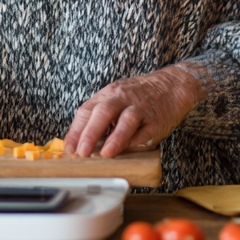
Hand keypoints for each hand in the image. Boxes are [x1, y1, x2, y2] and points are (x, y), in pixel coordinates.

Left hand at [64, 64, 206, 158]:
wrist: (171, 86)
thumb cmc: (138, 96)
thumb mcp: (115, 98)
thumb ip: (99, 117)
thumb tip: (79, 142)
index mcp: (108, 95)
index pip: (87, 111)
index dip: (76, 131)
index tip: (68, 149)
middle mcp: (122, 99)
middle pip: (104, 112)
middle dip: (90, 133)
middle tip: (81, 152)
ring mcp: (141, 109)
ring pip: (127, 120)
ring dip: (116, 138)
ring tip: (106, 153)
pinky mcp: (157, 121)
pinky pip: (147, 131)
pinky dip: (137, 141)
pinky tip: (129, 150)